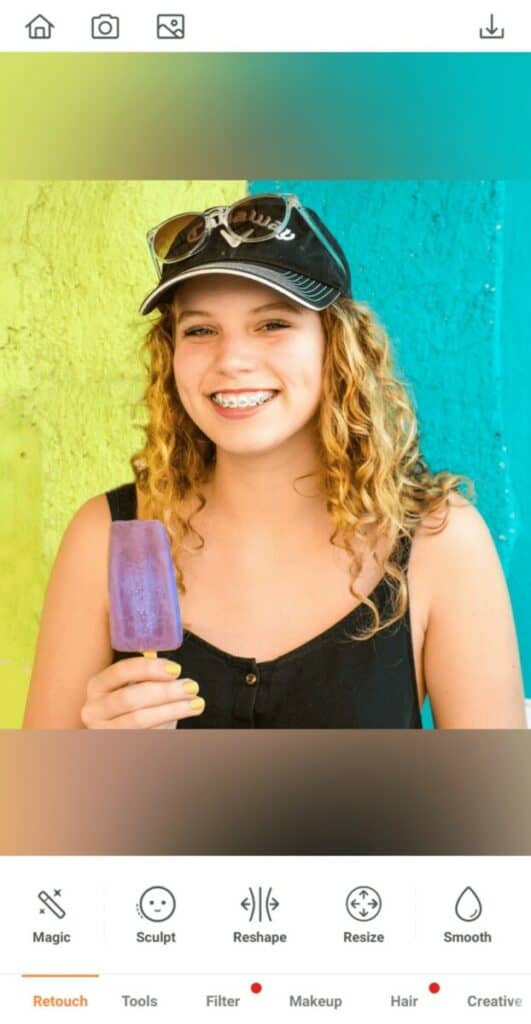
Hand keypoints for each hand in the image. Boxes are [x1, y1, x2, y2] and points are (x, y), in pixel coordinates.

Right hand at [80, 658, 204, 729]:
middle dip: (165, 691)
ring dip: (172, 710)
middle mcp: (93, 709)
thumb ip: (149, 675)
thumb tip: (173, 669)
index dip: (149, 668)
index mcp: (97, 686)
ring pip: (140, 720)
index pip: (121, 671)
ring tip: (197, 703)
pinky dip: (167, 725)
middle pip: (131, 697)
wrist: (125, 736)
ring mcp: (102, 731)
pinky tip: (182, 717)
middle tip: (192, 686)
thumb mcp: (136, 687)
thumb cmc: (134, 706)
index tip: (177, 669)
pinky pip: (145, 735)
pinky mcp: (116, 746)